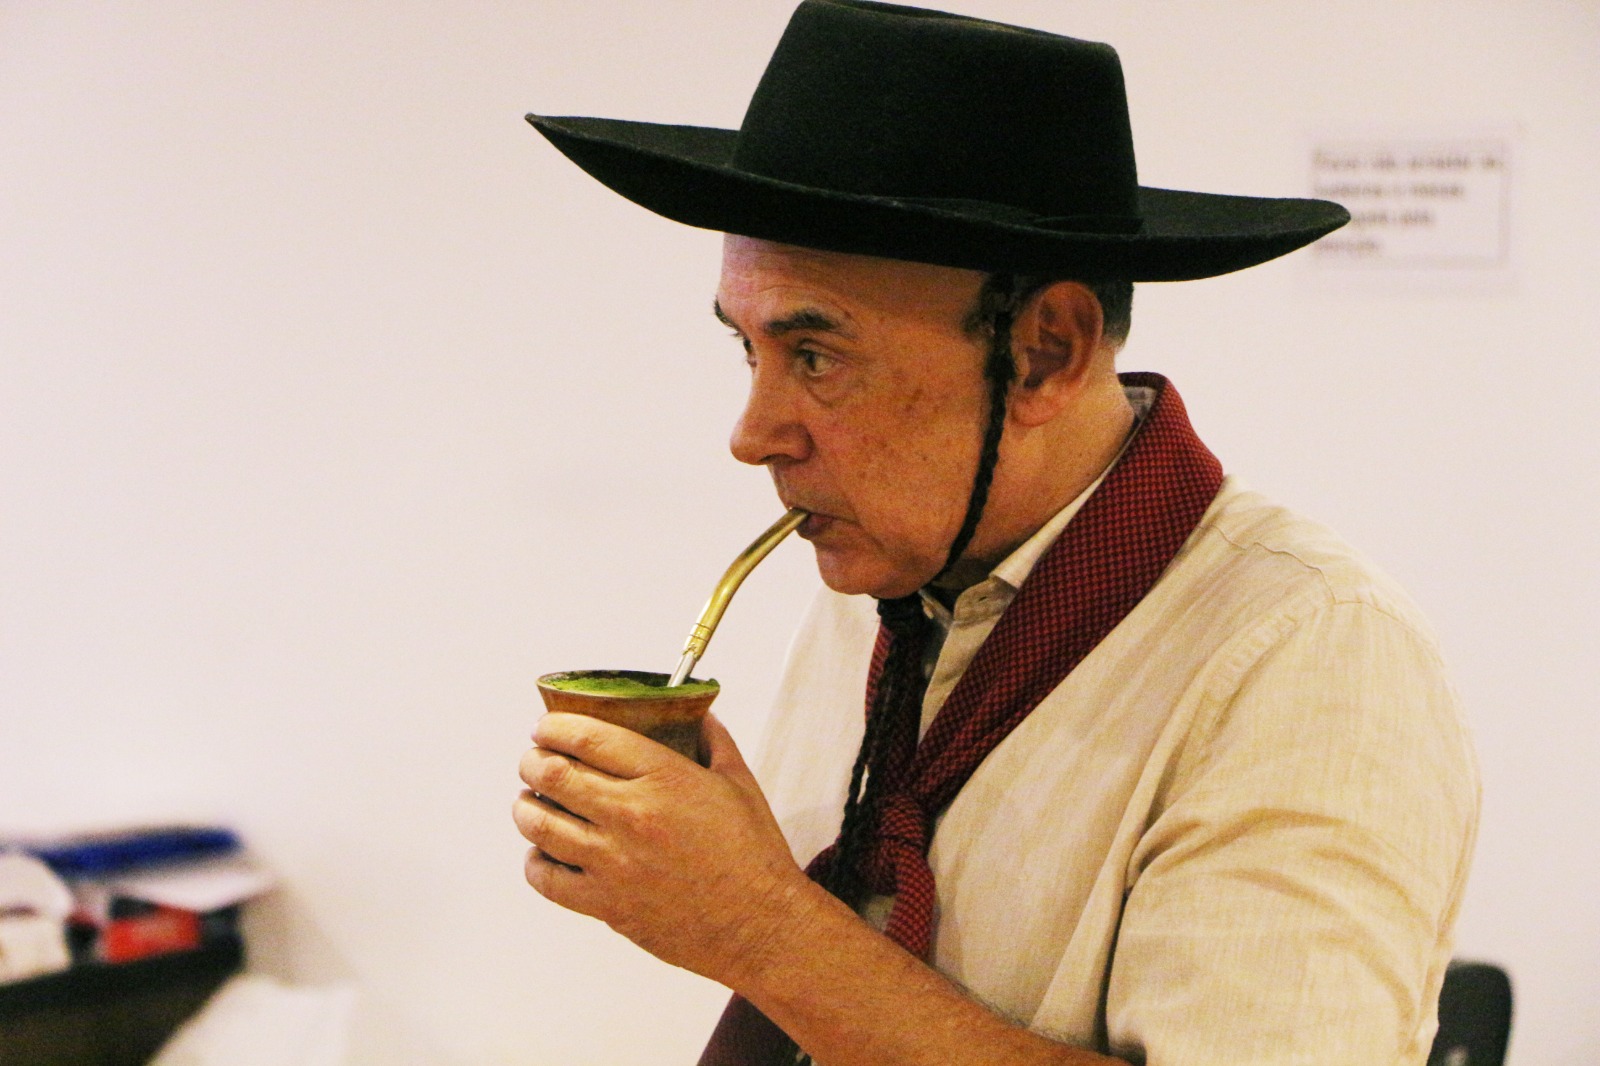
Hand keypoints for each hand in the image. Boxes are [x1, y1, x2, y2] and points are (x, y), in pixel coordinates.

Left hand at [512, 712, 812, 982]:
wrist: (760, 925)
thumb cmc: (753, 855)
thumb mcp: (740, 782)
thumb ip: (714, 740)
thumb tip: (698, 714)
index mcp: (663, 777)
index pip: (587, 736)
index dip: (554, 726)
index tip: (545, 727)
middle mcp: (631, 815)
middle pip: (552, 774)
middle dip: (532, 761)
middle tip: (533, 761)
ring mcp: (614, 862)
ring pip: (539, 824)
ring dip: (526, 807)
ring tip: (530, 802)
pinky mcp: (606, 903)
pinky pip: (546, 879)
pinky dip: (535, 861)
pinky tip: (544, 853)